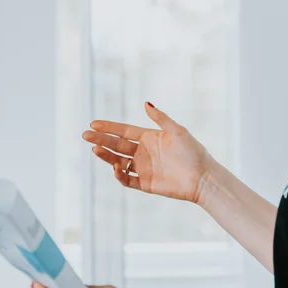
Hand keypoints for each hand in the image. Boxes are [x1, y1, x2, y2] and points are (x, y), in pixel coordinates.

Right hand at [83, 103, 210, 203]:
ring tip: (94, 148)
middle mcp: (143, 152)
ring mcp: (143, 168)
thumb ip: (160, 119)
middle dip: (101, 139)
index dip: (109, 127)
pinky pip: (127, 179)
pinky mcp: (145, 184)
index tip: (94, 124)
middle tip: (85, 135)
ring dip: (106, 155)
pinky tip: (116, 166)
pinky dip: (120, 174)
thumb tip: (145, 103)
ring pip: (118, 161)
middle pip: (117, 144)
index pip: (124, 131)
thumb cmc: (193, 152)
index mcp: (149, 138)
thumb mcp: (177, 131)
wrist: (202, 177)